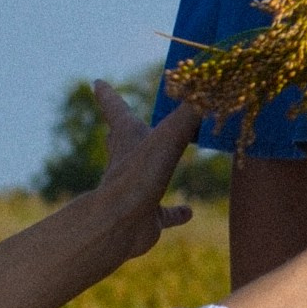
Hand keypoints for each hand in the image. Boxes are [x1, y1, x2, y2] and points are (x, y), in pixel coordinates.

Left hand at [84, 77, 199, 259]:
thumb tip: (209, 90)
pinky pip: (164, 214)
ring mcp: (136, 191)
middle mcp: (128, 163)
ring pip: (143, 177)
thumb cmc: (139, 175)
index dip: (108, 95)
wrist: (120, 224)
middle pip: (122, 141)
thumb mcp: (170, 136)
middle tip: (118, 123)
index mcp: (127, 139)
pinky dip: (176, 213)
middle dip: (122, 130)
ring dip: (152, 171)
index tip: (97, 83)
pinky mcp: (147, 217)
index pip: (116, 109)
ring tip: (164, 167)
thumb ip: (190, 113)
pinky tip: (188, 212)